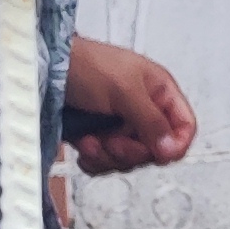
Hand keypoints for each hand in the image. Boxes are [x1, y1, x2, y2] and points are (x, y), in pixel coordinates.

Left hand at [64, 38, 194, 173]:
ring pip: (130, 161)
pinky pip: (106, 163)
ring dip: (109, 156)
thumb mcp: (124, 89)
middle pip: (155, 151)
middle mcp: (143, 111)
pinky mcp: (99, 137)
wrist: (45, 70)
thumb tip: (171, 148)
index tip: (156, 152)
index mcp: (159, 92)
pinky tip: (84, 144)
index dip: (174, 145)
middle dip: (131, 152)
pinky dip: (94, 160)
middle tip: (114, 140)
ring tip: (93, 139)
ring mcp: (120, 126)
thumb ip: (151, 120)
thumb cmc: (84, 65)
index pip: (184, 128)